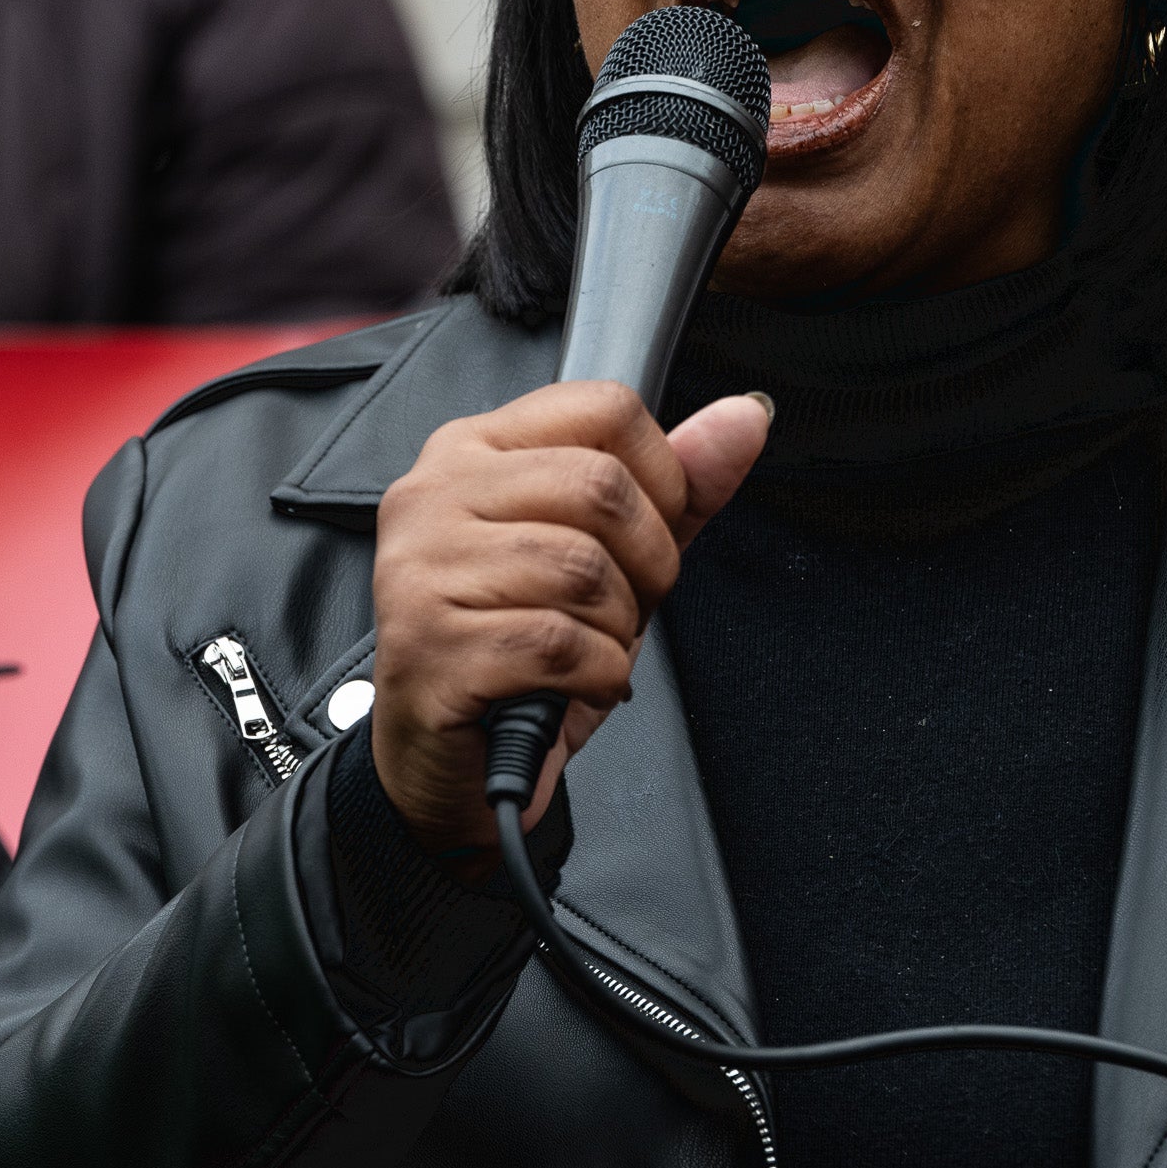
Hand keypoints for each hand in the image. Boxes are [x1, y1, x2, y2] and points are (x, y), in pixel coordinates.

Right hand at [367, 380, 769, 851]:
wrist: (449, 759)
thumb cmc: (522, 653)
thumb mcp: (612, 558)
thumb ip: (678, 488)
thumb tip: (744, 418)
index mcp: (473, 450)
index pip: (603, 408)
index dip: (660, 479)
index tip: (645, 534)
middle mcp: (433, 493)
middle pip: (600, 486)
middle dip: (647, 566)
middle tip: (620, 608)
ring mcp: (422, 566)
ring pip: (583, 569)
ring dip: (617, 630)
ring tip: (586, 649)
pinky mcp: (429, 642)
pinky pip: (561, 644)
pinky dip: (597, 679)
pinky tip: (570, 685)